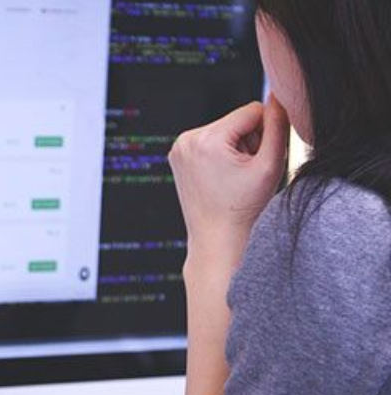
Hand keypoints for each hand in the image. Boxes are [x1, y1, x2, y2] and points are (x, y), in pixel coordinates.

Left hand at [169, 96, 289, 268]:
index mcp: (207, 139)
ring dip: (235, 148)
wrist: (216, 237)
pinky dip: (220, 154)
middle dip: (248, 141)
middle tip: (245, 172)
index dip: (266, 132)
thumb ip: (279, 125)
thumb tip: (280, 95)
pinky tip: (221, 177)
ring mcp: (178, 148)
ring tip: (233, 177)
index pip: (252, 110)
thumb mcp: (270, 164)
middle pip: (236, 121)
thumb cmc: (244, 207)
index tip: (261, 158)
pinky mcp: (177, 156)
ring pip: (224, 131)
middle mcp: (186, 139)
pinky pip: (209, 142)